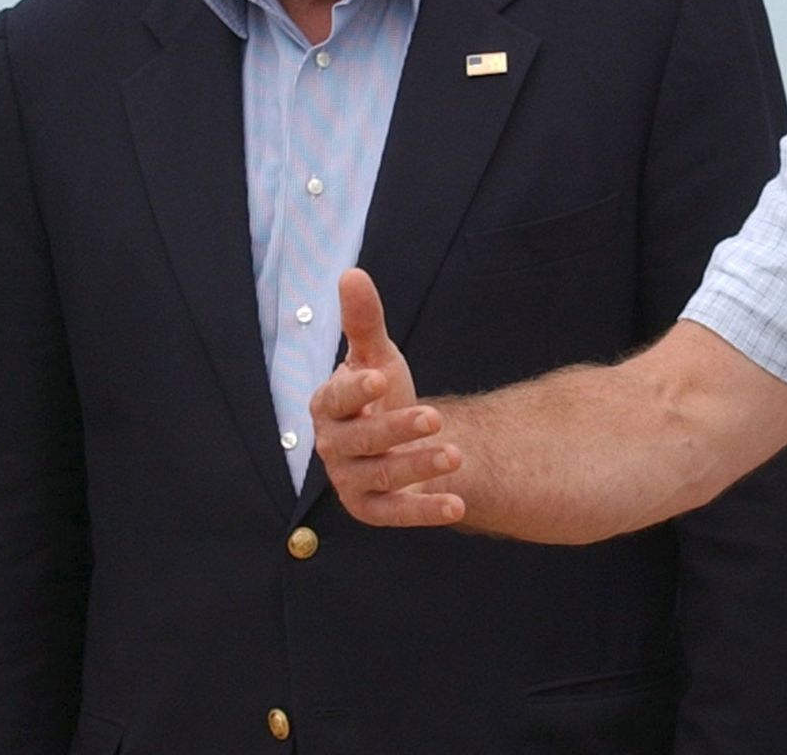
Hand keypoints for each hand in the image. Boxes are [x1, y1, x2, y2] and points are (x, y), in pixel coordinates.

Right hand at [309, 268, 465, 525]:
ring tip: (456, 455)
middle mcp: (333, 446)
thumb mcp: (378, 357)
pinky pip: (397, 514)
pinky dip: (426, 512)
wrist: (400, 442)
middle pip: (362, 440)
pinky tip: (457, 505)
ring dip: (419, 466)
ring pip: (383, 476)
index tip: (381, 378)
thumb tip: (352, 273)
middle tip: (435, 416)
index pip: (336, 399)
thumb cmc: (382, 394)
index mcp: (329, 406)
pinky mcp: (372, 509)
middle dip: (397, 428)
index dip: (356, 389)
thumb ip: (364, 322)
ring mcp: (350, 480)